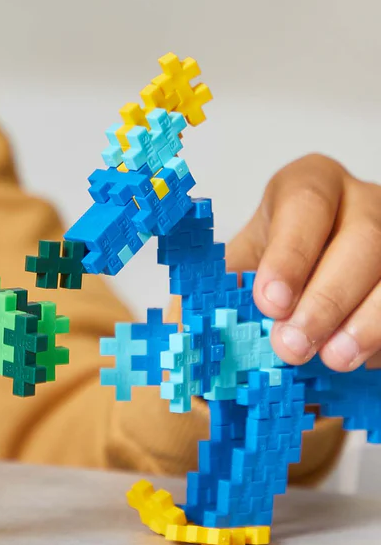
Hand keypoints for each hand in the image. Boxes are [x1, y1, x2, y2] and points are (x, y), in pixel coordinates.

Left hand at [227, 154, 380, 370]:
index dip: (289, 254)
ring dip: (366, 322)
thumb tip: (182, 328)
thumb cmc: (276, 265)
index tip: (268, 302)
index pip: (306, 204)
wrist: (314, 281)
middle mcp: (362, 201)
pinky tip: (362, 359)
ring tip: (333, 360)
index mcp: (311, 184)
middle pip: (362, 238)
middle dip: (326, 298)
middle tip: (292, 345)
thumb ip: (216, 289)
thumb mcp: (244, 264)